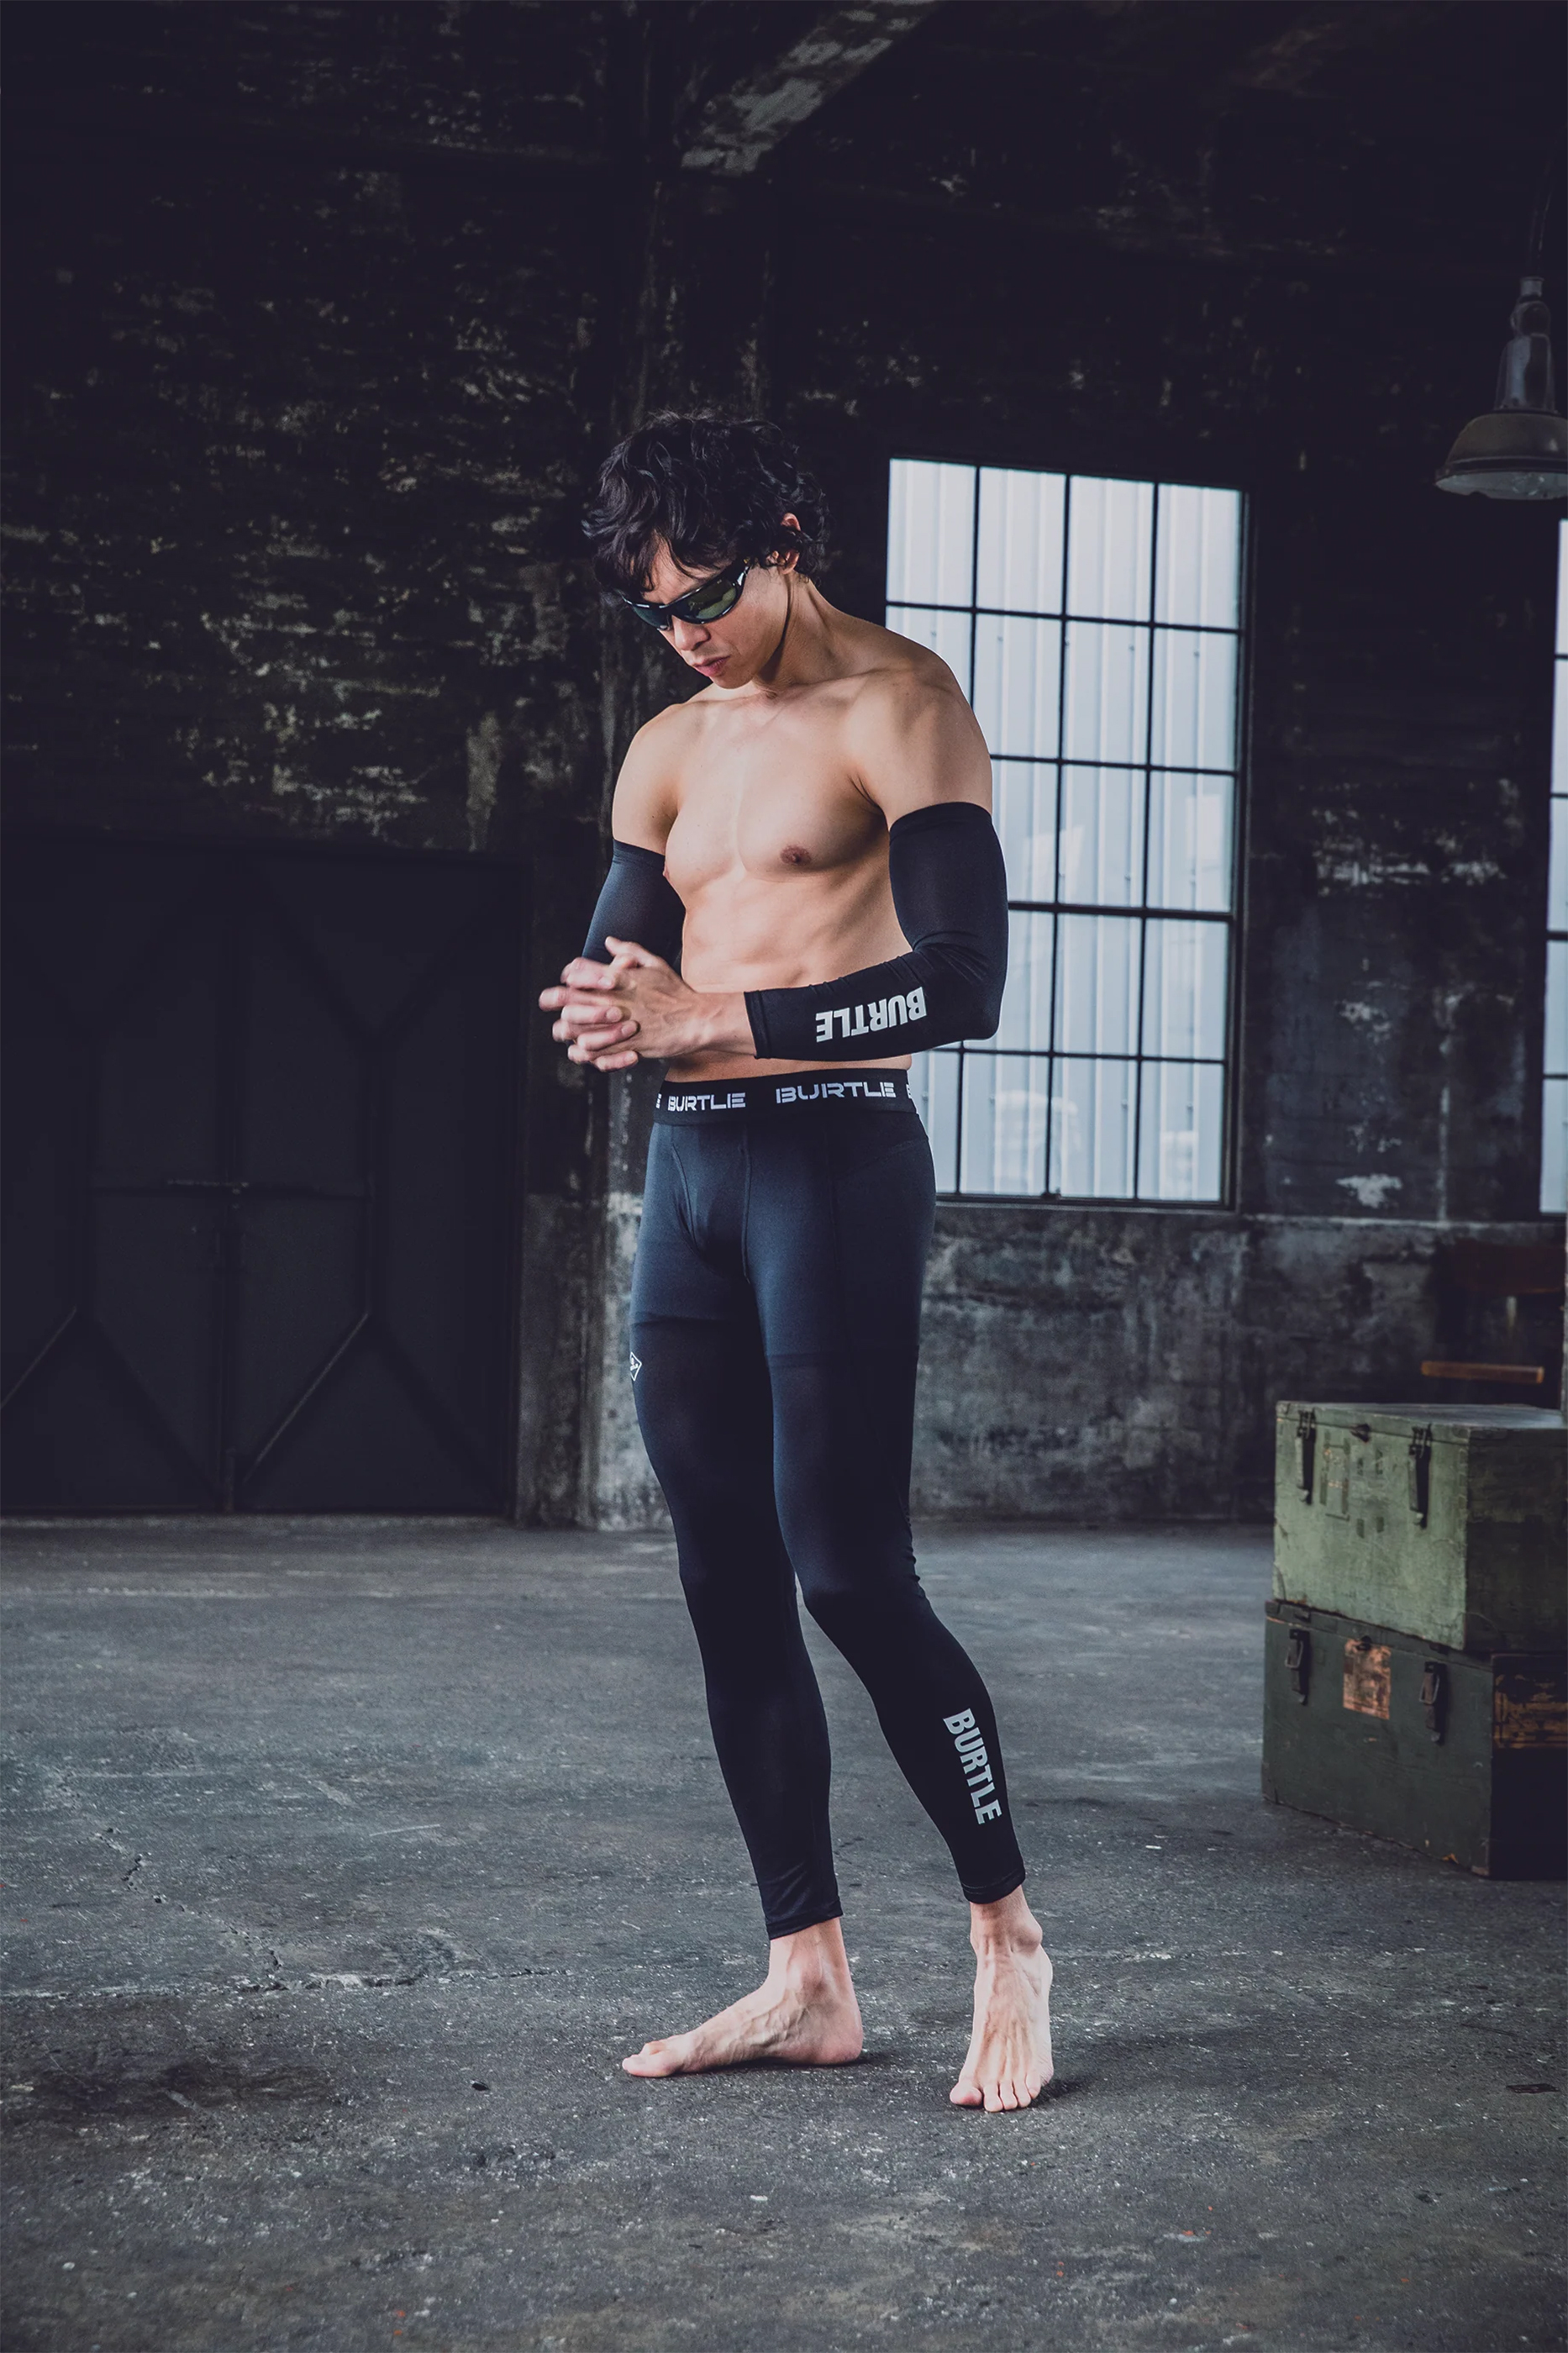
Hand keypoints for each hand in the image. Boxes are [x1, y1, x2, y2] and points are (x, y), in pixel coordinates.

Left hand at [538, 938, 748, 1070]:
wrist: (698, 1020)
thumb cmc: (677, 992)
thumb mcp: (655, 964)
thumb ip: (630, 951)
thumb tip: (609, 942)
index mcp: (622, 979)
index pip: (583, 971)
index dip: (569, 975)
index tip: (565, 979)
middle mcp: (618, 1000)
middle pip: (575, 999)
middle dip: (556, 999)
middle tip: (546, 1000)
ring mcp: (622, 1024)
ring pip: (582, 1028)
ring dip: (569, 1028)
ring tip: (563, 1029)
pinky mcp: (629, 1045)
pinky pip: (599, 1051)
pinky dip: (587, 1051)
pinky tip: (579, 1049)